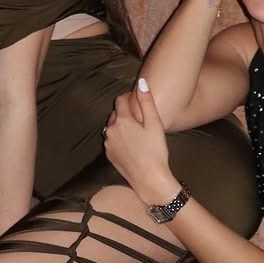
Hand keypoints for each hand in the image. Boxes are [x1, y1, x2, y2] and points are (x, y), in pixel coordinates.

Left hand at [103, 80, 175, 204]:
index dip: (130, 98)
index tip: (140, 103)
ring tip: (137, 133)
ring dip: (122, 126)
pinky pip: (112, 140)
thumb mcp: (154, 124)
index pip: (121, 99)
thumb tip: (141, 82)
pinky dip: (120, 138)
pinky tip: (132, 145)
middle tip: (141, 120)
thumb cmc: (155, 151)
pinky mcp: (109, 155)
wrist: (149, 179)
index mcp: (122, 120)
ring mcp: (108, 144)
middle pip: (116, 113)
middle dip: (126, 113)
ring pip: (113, 127)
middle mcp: (111, 130)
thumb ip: (146, 102)